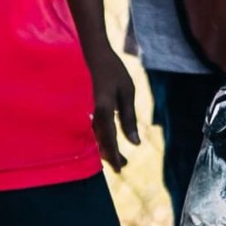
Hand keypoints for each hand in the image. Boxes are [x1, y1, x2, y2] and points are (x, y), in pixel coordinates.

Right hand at [83, 43, 139, 171]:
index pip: (109, 138)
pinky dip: (103, 138)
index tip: (121, 169)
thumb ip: (129, 118)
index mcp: (104, 109)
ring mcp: (90, 111)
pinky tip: (109, 143)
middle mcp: (94, 113)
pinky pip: (95, 129)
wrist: (95, 56)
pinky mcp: (90, 109)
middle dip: (111, 155)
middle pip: (102, 141)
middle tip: (123, 166)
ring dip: (107, 148)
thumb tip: (135, 143)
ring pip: (98, 137)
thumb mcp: (127, 92)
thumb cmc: (114, 72)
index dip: (114, 155)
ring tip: (119, 158)